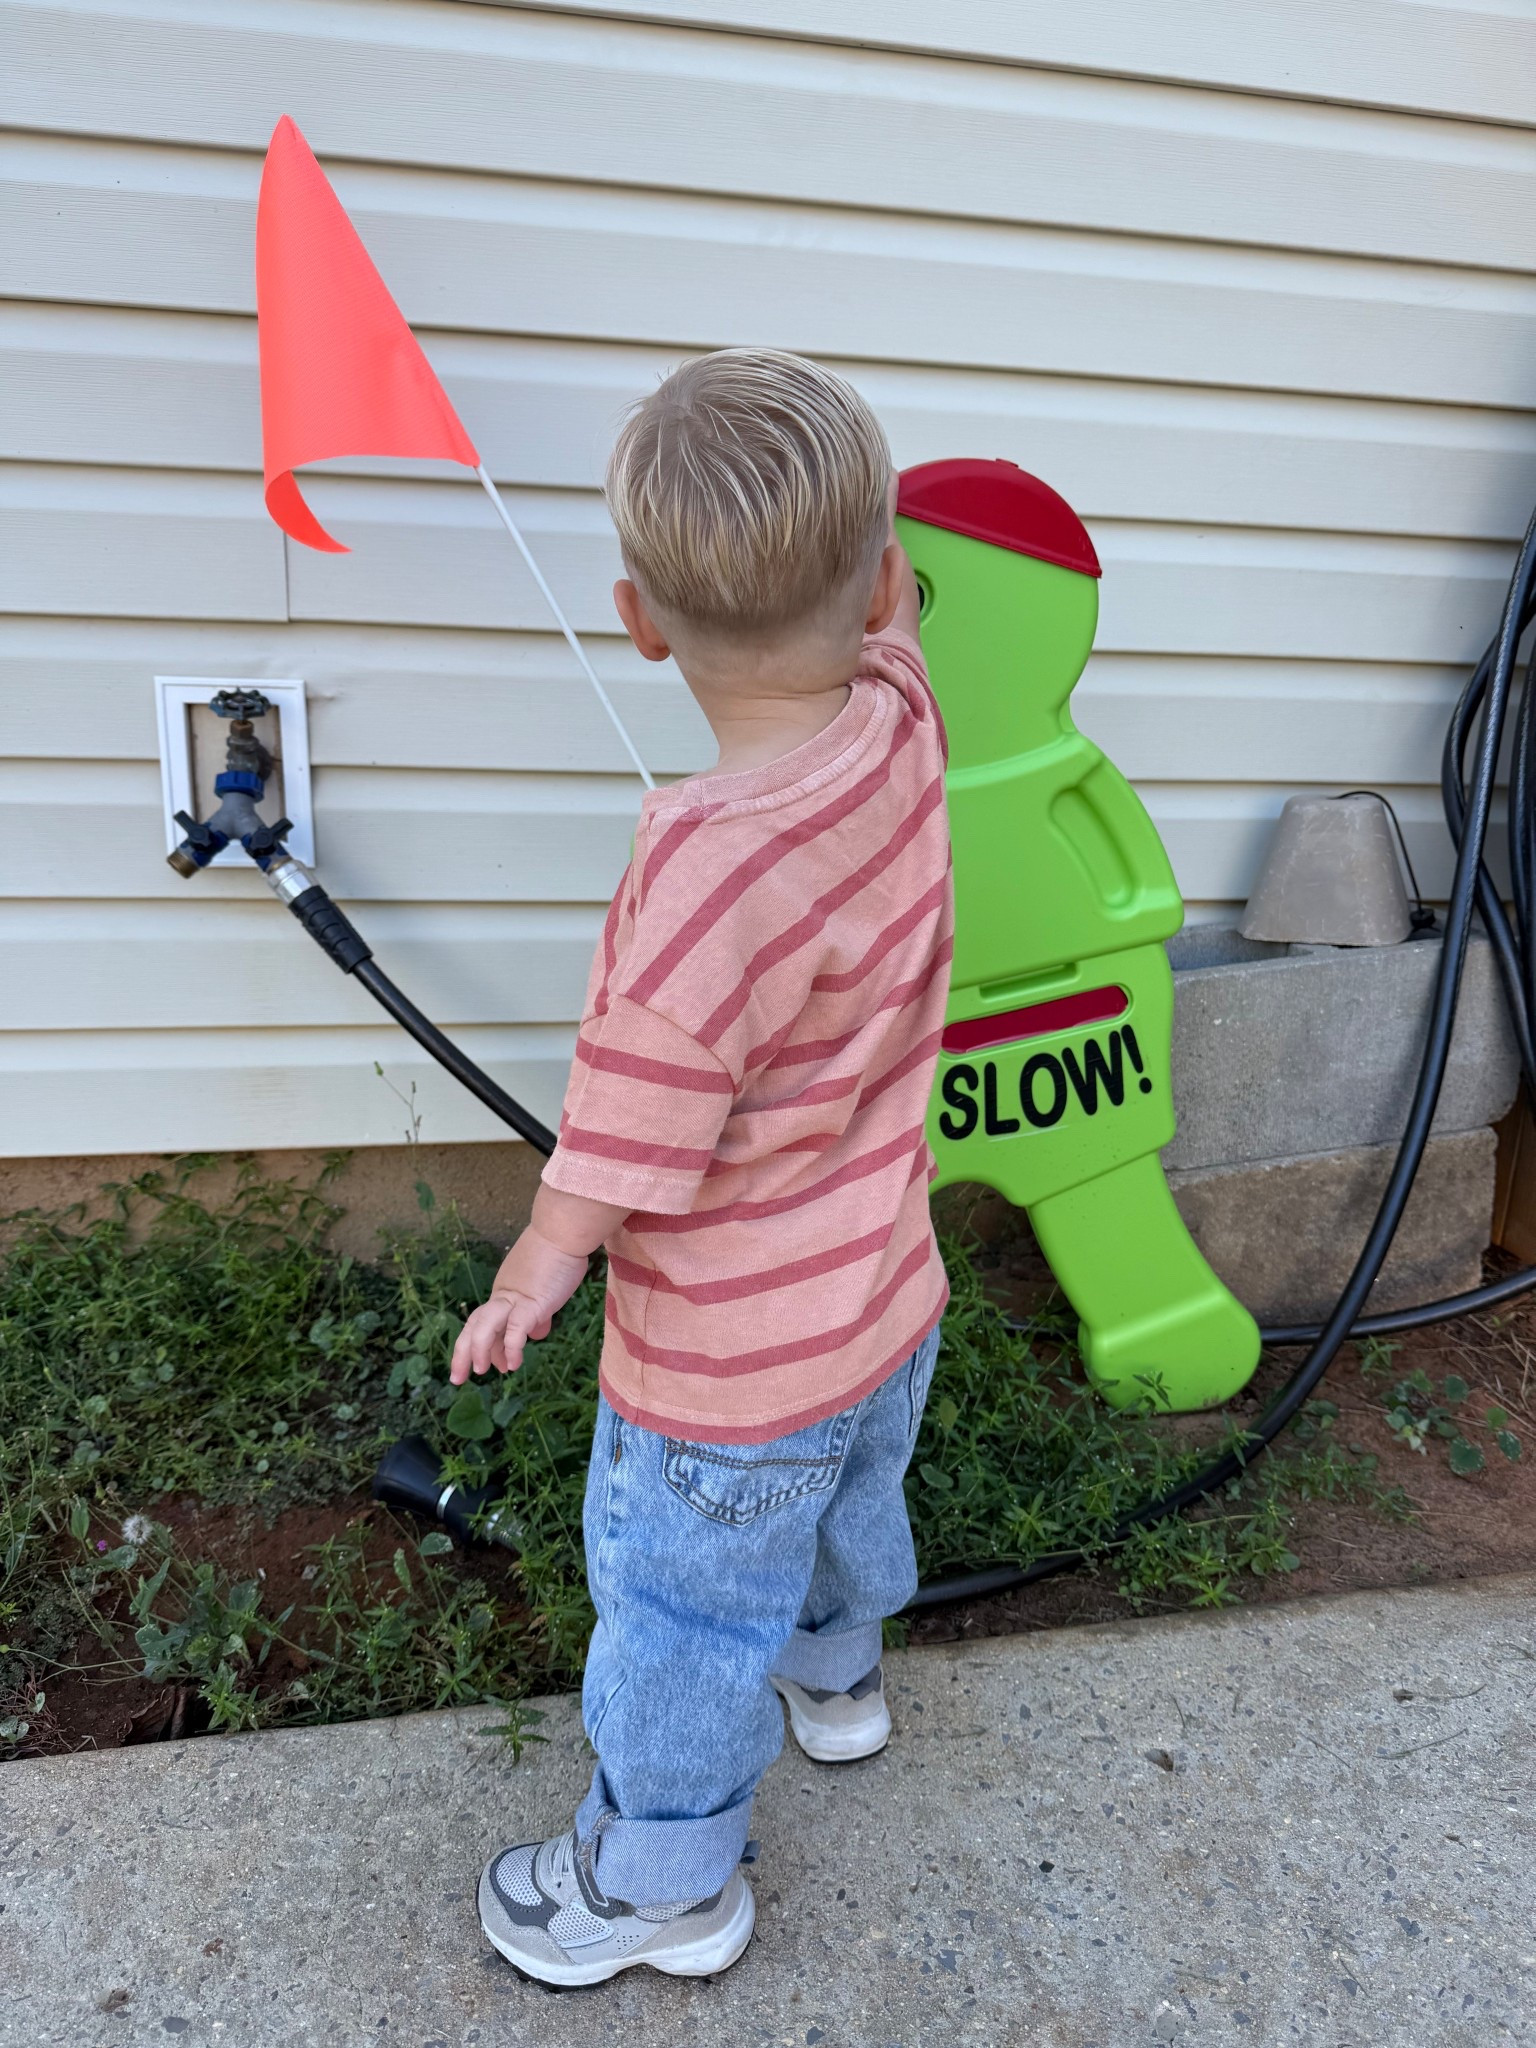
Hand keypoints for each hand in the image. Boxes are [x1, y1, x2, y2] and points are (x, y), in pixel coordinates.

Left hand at [448, 1225, 588, 1383]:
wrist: (564, 1230)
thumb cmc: (560, 1253)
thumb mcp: (546, 1287)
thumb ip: (540, 1311)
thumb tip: (537, 1332)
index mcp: (506, 1291)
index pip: (487, 1323)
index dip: (486, 1346)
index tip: (491, 1366)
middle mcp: (504, 1295)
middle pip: (474, 1324)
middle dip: (463, 1352)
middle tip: (458, 1378)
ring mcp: (515, 1298)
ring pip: (484, 1326)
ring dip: (479, 1351)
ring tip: (481, 1371)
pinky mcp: (532, 1302)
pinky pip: (515, 1329)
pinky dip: (511, 1348)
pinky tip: (513, 1364)